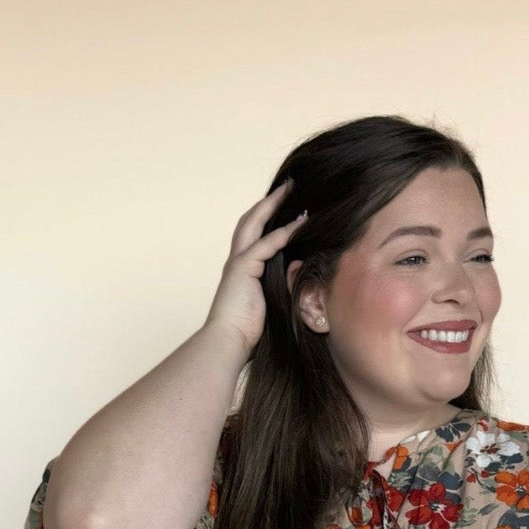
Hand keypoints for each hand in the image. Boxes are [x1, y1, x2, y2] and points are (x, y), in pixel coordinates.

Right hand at [203, 177, 309, 359]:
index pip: (254, 236)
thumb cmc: (247, 334)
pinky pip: (267, 244)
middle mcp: (237, 262)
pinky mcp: (242, 268)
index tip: (286, 207)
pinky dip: (284, 231)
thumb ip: (280, 290)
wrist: (227, 343)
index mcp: (241, 271)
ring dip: (274, 205)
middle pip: (250, 221)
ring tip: (292, 190)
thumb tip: (300, 282)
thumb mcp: (269, 307)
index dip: (268, 219)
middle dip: (269, 202)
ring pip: (254, 223)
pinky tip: (301, 221)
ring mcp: (238, 263)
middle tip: (288, 186)